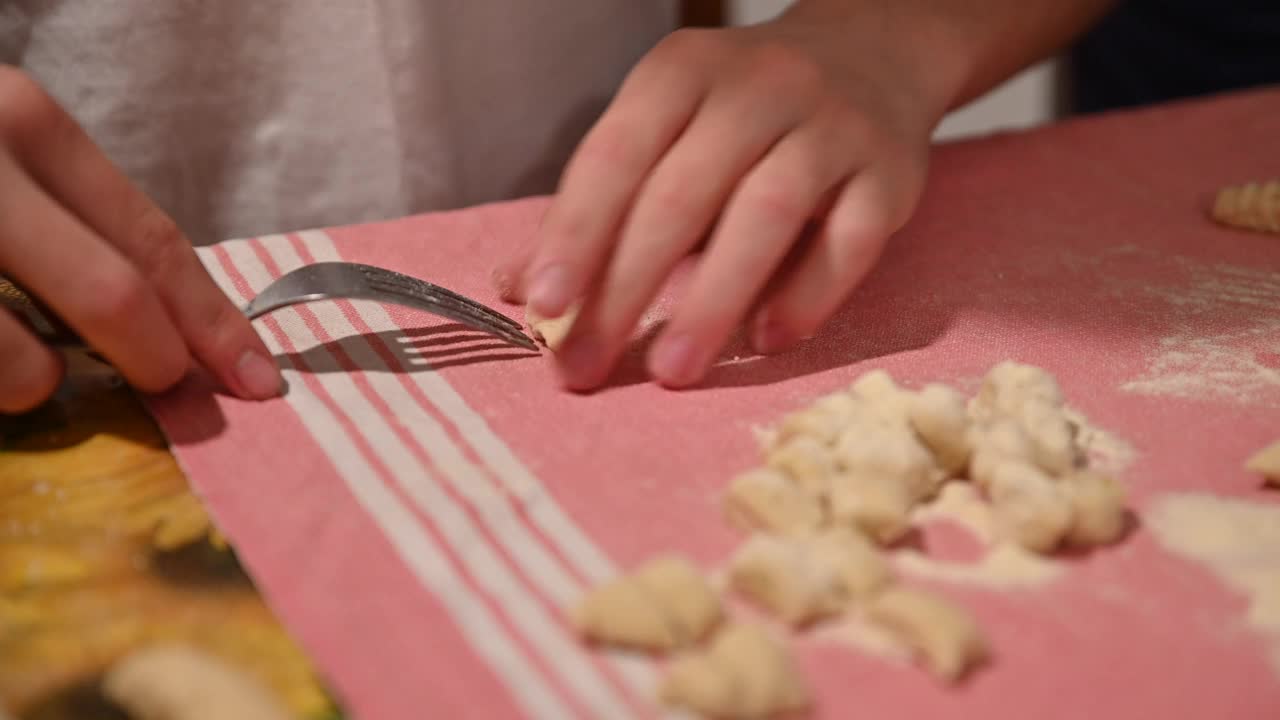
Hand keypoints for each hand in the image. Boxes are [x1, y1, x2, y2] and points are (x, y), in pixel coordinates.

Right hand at [0, 67, 280, 412]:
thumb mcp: (9, 168)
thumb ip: (82, 232)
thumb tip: (178, 332)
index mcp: (26, 127)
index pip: (151, 239)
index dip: (216, 320)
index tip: (262, 381)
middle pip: (111, 290)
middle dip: (155, 358)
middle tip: (165, 387)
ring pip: (18, 360)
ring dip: (31, 381)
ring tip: (21, 367)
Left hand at [495, 6, 943, 390]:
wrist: (871, 55)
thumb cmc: (743, 113)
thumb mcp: (664, 130)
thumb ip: (598, 206)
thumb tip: (517, 288)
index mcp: (682, 73)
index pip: (615, 155)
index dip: (575, 233)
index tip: (543, 304)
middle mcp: (758, 88)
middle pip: (681, 195)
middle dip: (626, 290)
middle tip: (586, 366)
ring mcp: (832, 127)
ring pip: (766, 216)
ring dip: (714, 301)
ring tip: (673, 369)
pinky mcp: (891, 173)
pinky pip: (850, 241)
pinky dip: (808, 295)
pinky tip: (768, 339)